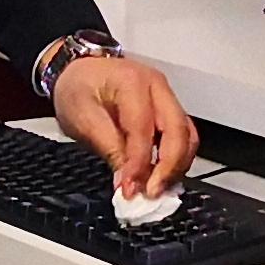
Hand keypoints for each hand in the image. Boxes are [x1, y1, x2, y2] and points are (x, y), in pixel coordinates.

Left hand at [54, 55, 195, 200]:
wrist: (79, 71)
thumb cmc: (77, 88)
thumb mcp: (81, 118)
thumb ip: (107, 148)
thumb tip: (126, 181)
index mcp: (132, 82)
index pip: (143, 128)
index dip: (139, 163)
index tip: (130, 189)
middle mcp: (157, 86)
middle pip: (179, 130)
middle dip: (169, 167)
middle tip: (151, 193)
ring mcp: (166, 97)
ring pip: (187, 135)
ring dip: (176, 166)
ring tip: (156, 189)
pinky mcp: (167, 110)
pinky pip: (182, 136)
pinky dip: (175, 159)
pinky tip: (160, 176)